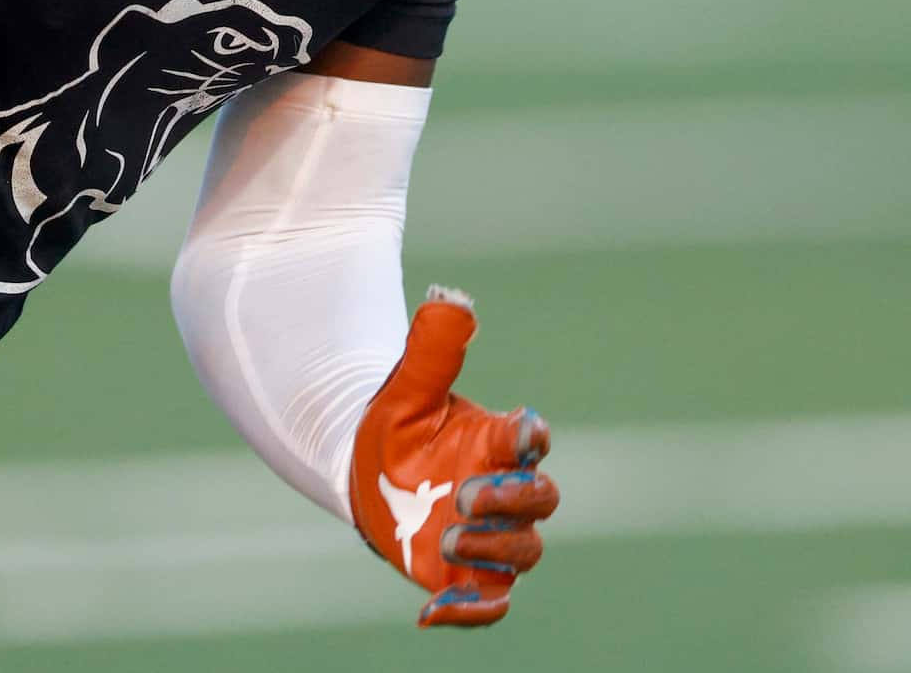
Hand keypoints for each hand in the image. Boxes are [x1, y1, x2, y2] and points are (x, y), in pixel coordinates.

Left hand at [348, 288, 558, 627]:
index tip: (520, 431)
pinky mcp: (467, 574)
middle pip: (542, 500)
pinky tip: (432, 610)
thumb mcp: (408, 387)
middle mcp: (503, 488)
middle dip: (514, 500)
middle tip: (465, 495)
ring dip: (496, 549)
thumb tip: (450, 298)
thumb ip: (432, 347)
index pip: (532, 437)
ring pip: (524, 552)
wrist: (368, 473)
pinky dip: (472, 612)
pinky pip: (490, 602)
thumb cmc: (399, 426)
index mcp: (496, 440)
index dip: (532, 436)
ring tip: (447, 538)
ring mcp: (489, 534)